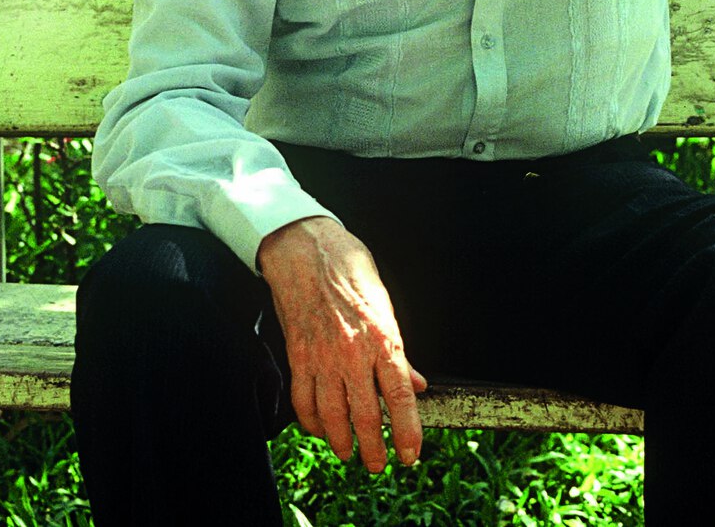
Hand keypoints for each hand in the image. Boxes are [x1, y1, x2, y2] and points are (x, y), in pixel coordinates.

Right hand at [257, 216, 426, 472]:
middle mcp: (354, 353)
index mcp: (384, 339)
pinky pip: (303, 399)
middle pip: (367, 415)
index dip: (408, 432)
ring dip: (342, 441)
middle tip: (378, 465)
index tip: (411, 455)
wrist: (305, 250)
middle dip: (374, 447)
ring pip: (333, 414)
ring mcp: (323, 356)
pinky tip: (319, 429)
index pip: (401, 397)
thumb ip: (400, 351)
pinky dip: (311, 420)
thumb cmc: (349, 269)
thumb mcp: (385, 305)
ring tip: (349, 454)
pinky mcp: (298, 355)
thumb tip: (416, 384)